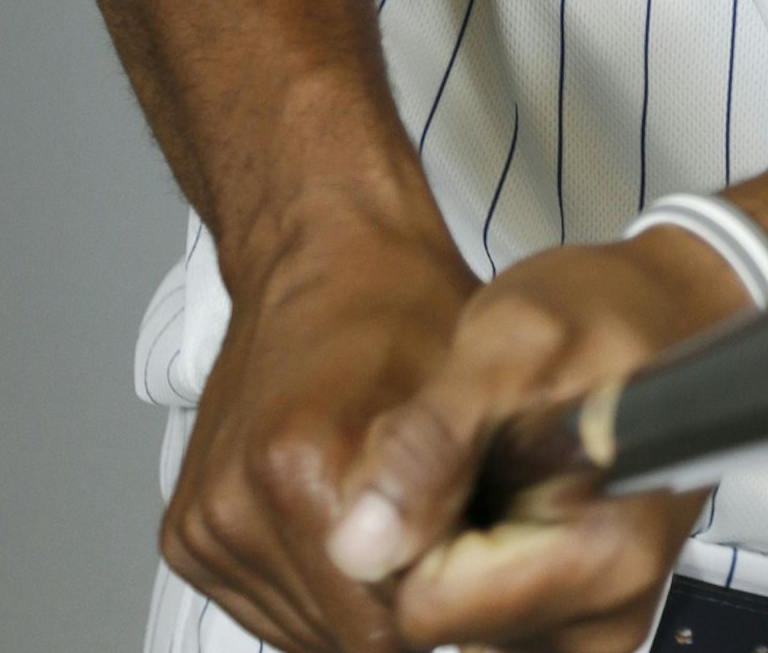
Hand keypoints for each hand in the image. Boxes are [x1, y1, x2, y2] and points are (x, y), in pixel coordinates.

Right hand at [161, 206, 478, 652]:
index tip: (470, 555)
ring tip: (396, 519)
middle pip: (342, 637)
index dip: (444, 596)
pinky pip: (270, 610)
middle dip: (400, 602)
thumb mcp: (473, 394)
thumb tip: (483, 600)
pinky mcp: (186, 536)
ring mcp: (205, 526)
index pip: (387, 626)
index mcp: (305, 465)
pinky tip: (349, 523)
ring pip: (305, 635)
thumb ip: (467, 502)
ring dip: (357, 600)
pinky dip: (317, 588)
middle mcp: (239, 504)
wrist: (320, 252)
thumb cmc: (404, 305)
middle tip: (439, 534)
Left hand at [326, 227, 748, 652]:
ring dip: (457, 550)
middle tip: (479, 446)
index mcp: (597, 557)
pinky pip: (493, 621)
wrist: (675, 308)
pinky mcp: (592, 620)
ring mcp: (604, 625)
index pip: (426, 606)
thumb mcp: (507, 340)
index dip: (413, 523)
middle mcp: (610, 615)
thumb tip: (358, 549)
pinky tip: (512, 493)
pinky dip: (484, 562)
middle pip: (444, 623)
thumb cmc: (606, 312)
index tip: (454, 449)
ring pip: (462, 624)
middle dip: (434, 538)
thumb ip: (431, 441)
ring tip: (500, 462)